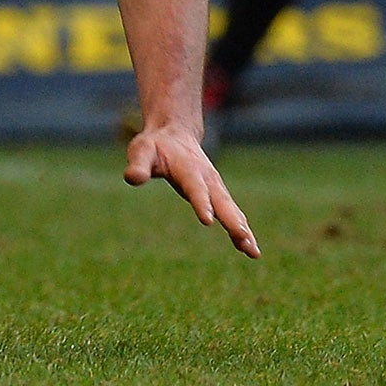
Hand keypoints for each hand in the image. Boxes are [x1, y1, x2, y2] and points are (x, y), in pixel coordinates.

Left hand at [124, 121, 260, 257]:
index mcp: (188, 168)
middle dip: (233, 221)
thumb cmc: (154, 146)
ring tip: (253, 251)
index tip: (208, 221)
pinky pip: (232, 213)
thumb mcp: (141, 151)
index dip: (201, 203)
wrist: (174, 134)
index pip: (195, 187)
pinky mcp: (217, 194)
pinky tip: (247, 249)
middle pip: (221, 201)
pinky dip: (240, 230)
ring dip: (242, 229)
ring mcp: (215, 187)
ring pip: (231, 210)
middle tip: (244, 239)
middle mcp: (207, 178)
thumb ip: (138, 165)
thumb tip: (132, 178)